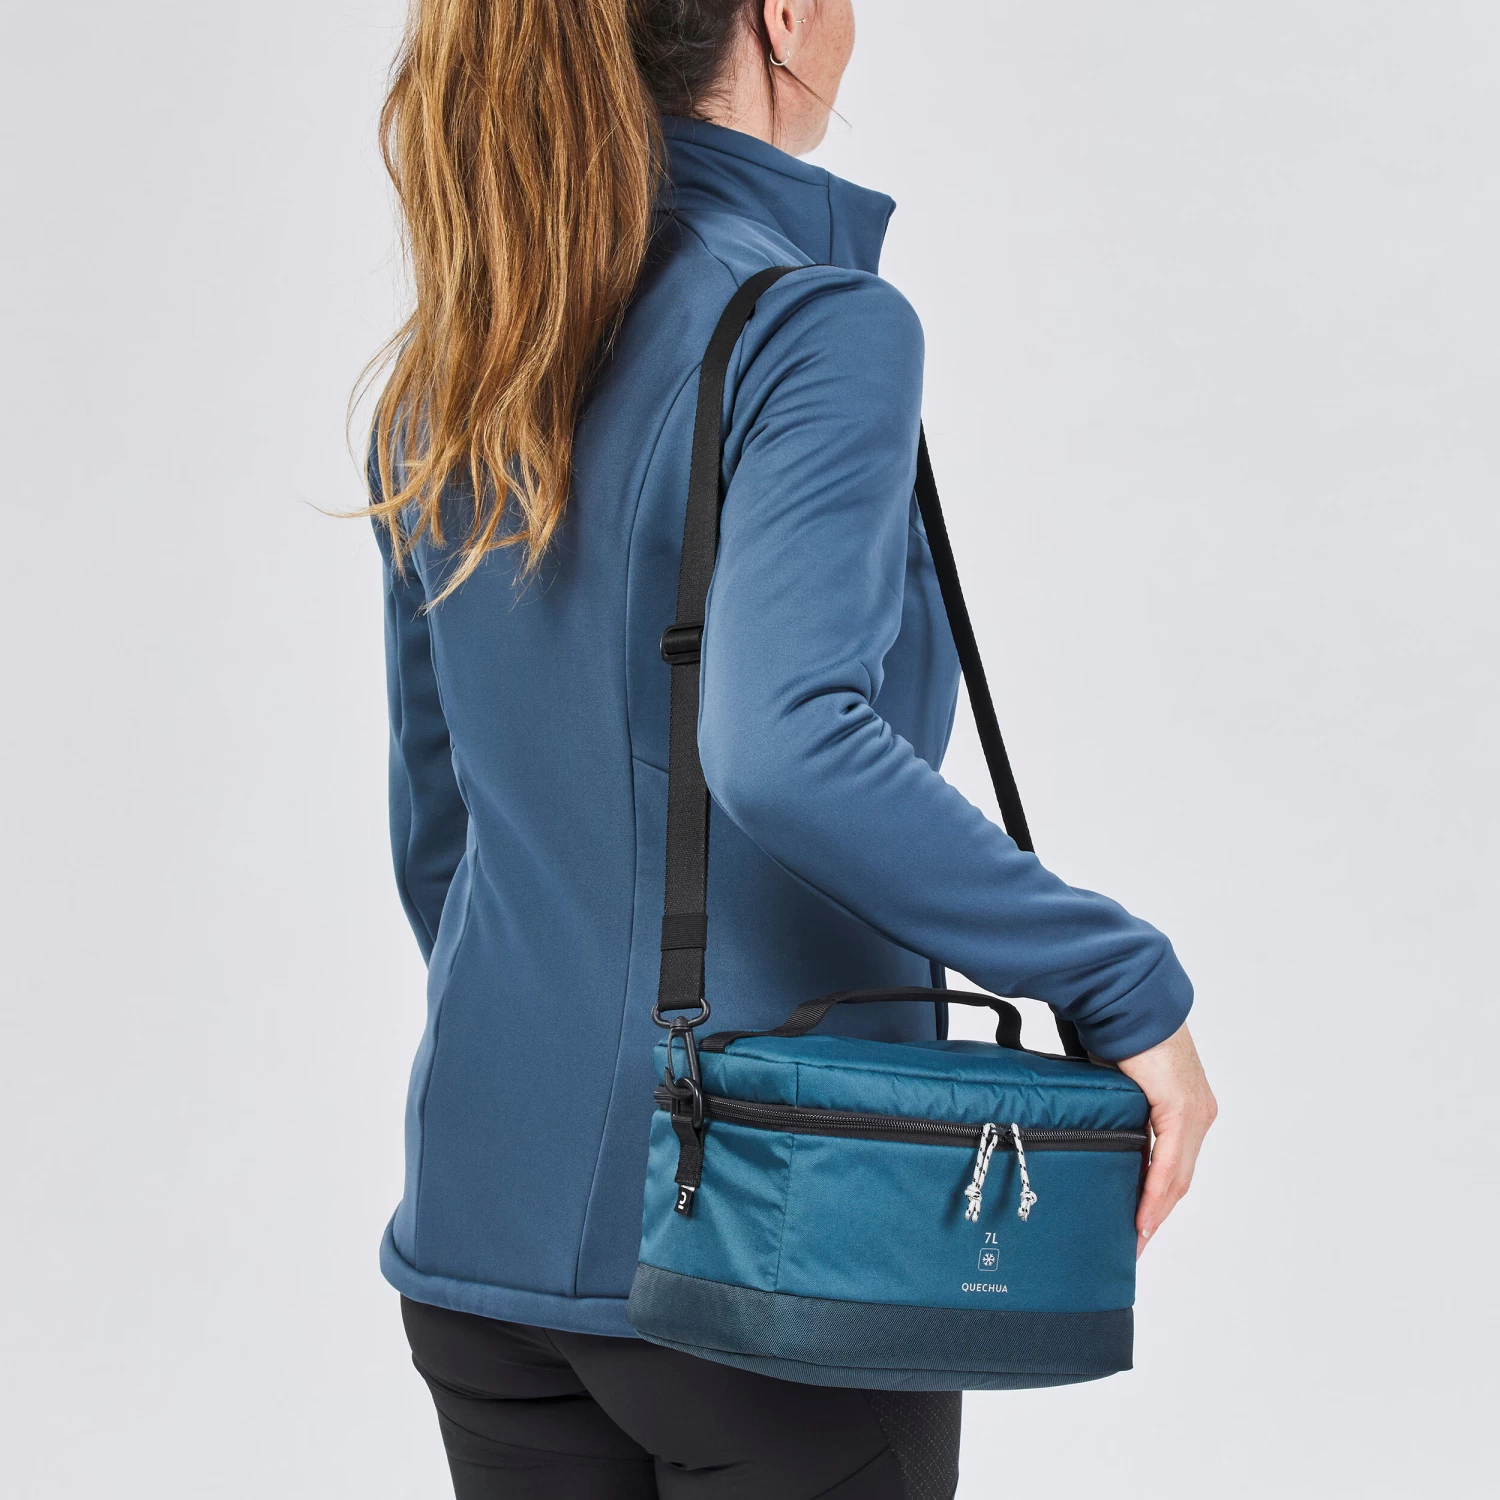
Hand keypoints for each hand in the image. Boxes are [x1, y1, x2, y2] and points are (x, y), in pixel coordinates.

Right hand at [1114, 1023, 1216, 1257]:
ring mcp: (1194, 1113)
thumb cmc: (1119, 1033)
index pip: (1174, 1165)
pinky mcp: (1183, 1111)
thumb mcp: (1120, 1084)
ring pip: (1177, 1177)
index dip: (1157, 1199)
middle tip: (1134, 1244)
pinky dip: (1155, 1193)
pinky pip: (1169, 1165)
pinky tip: (1142, 1216)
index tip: (1137, 1227)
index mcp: (1186, 1106)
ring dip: (1155, 1210)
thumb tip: (1095, 1133)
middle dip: (1156, 1214)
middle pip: (1178, 1178)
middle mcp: (1198, 1112)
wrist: (1128, 1003)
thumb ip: (1119, 1113)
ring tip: (1135, 1239)